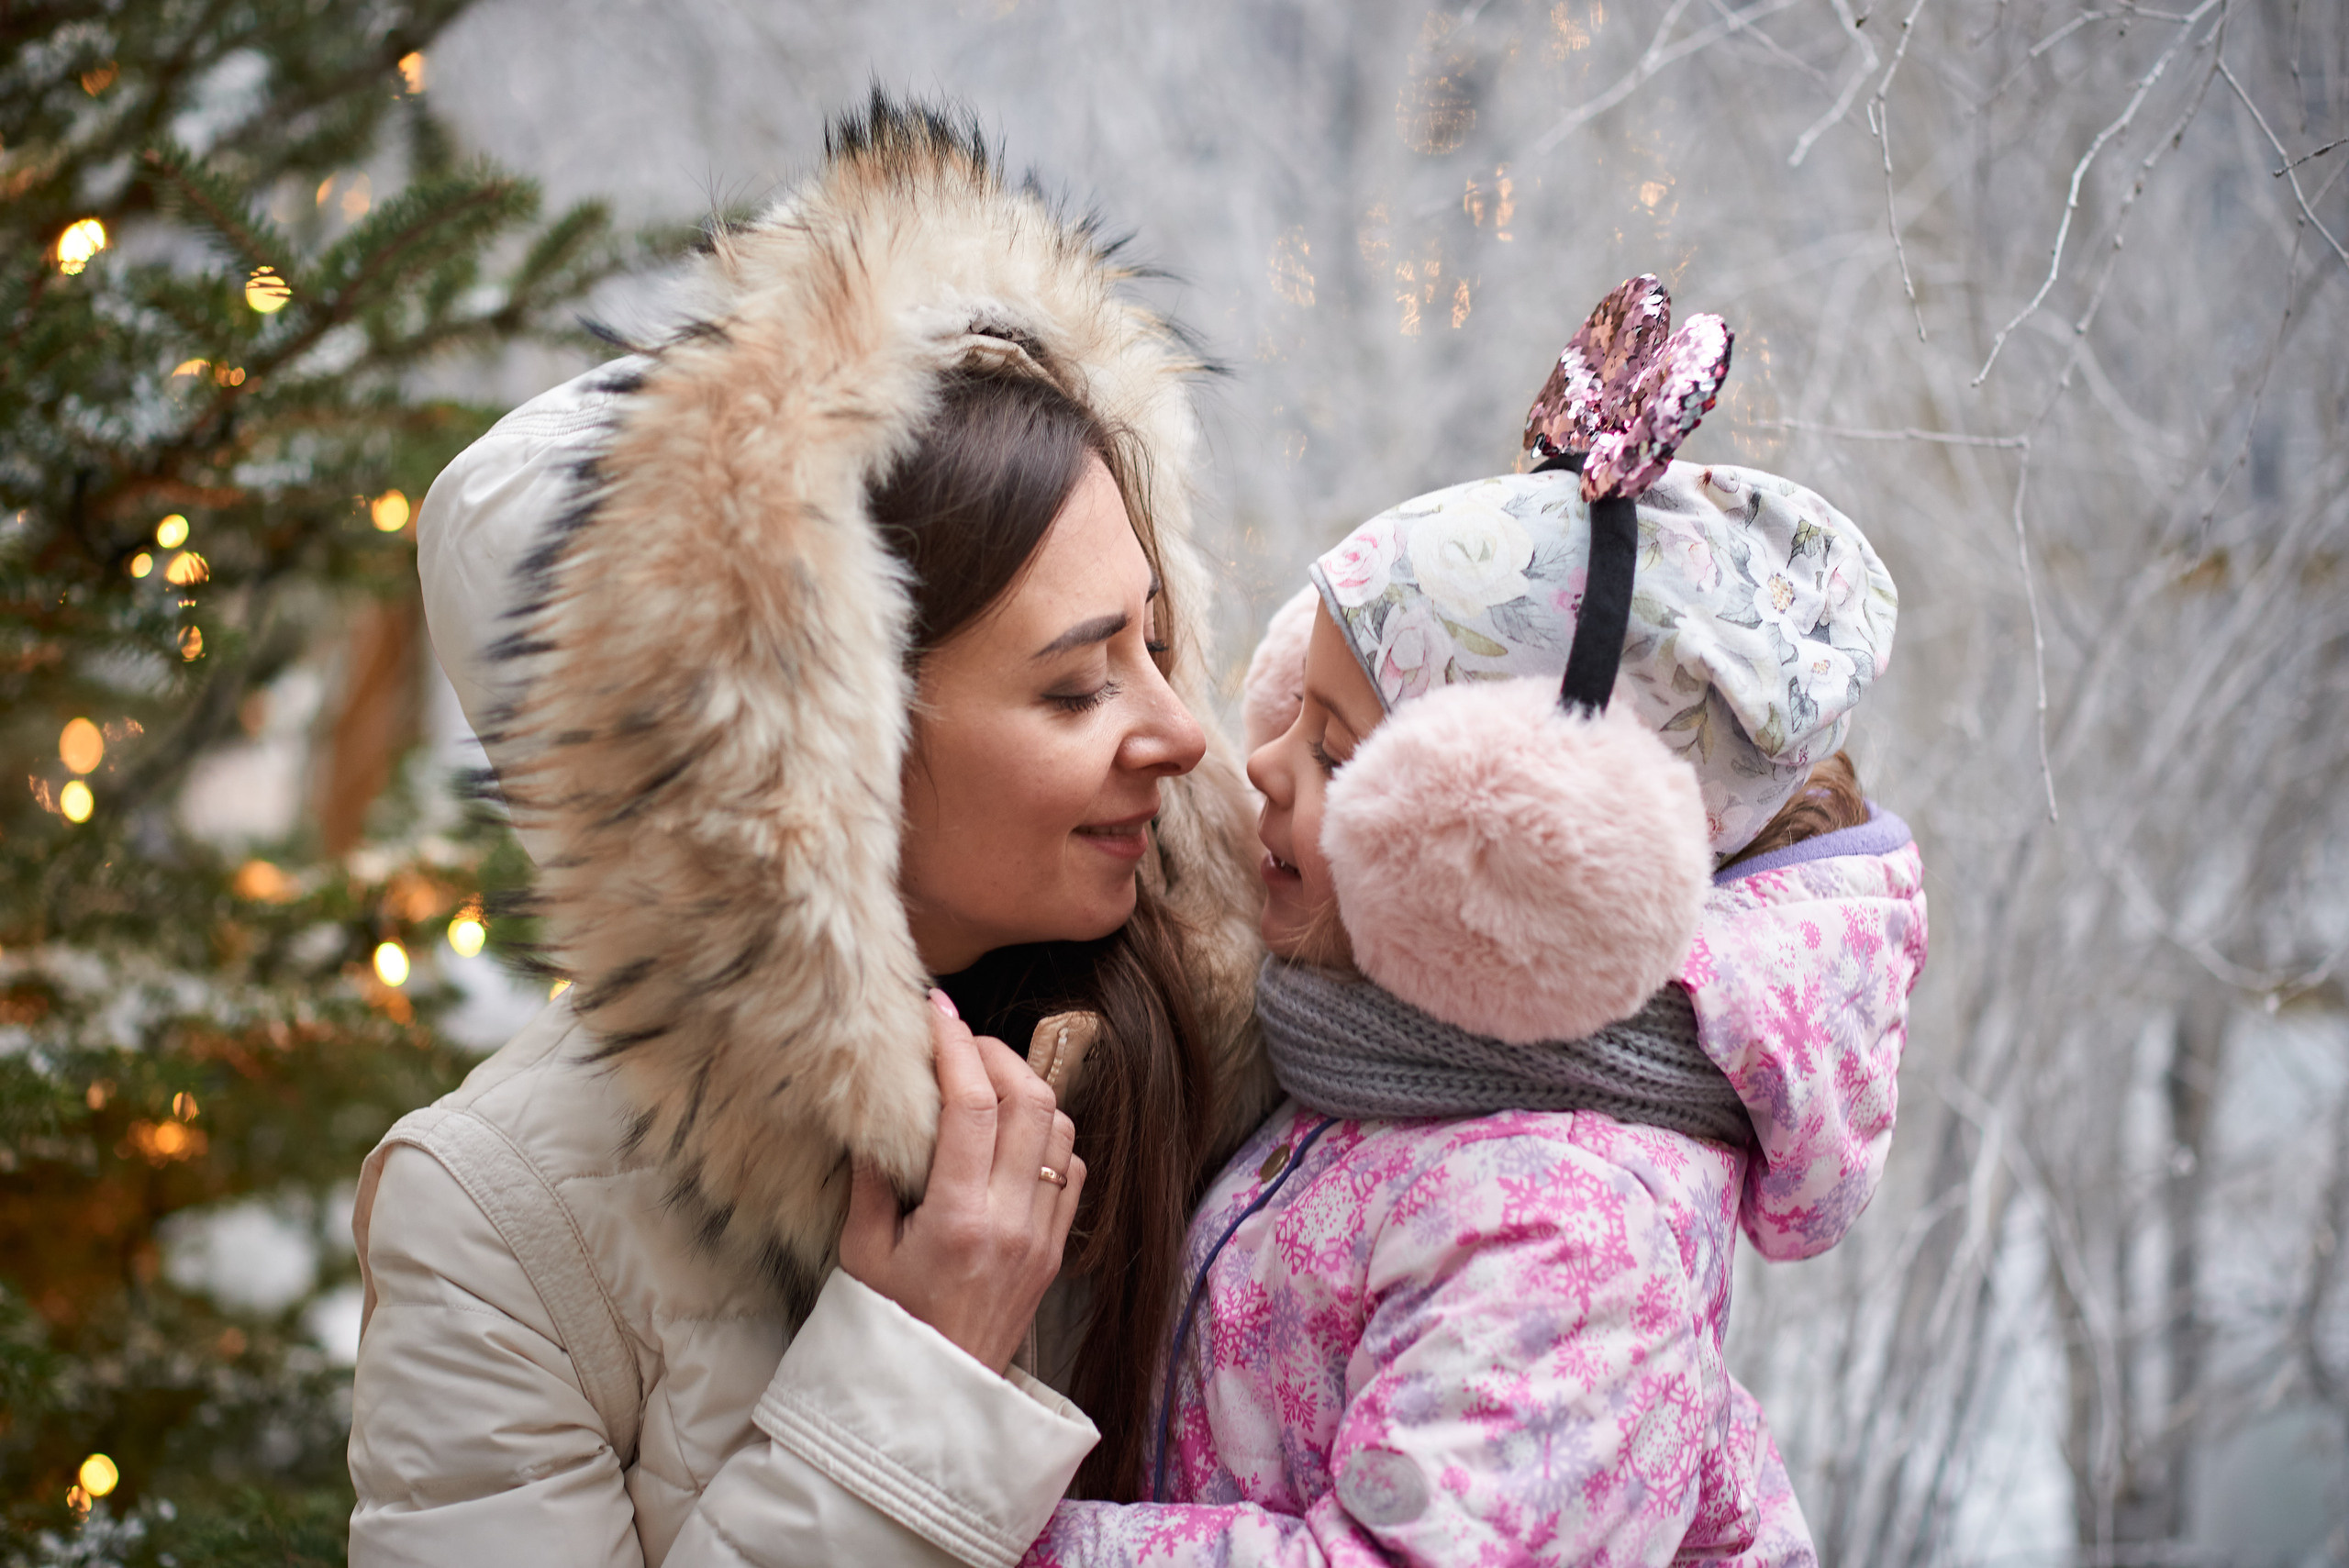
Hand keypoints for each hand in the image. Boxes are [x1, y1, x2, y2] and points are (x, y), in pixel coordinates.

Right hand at [838, 990, 1085, 1374]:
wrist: (938, 1395)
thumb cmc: (889, 1323)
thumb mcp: (862, 1251)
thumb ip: (873, 1178)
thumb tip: (877, 1108)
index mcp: (959, 1219)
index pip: (974, 1106)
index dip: (957, 1046)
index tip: (936, 1010)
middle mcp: (1013, 1221)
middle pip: (1031, 1100)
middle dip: (997, 1053)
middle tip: (960, 1039)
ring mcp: (1044, 1234)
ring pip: (1061, 1128)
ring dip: (1029, 1088)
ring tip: (987, 1078)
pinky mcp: (1058, 1247)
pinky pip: (1074, 1168)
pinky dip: (1050, 1134)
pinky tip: (1015, 1132)